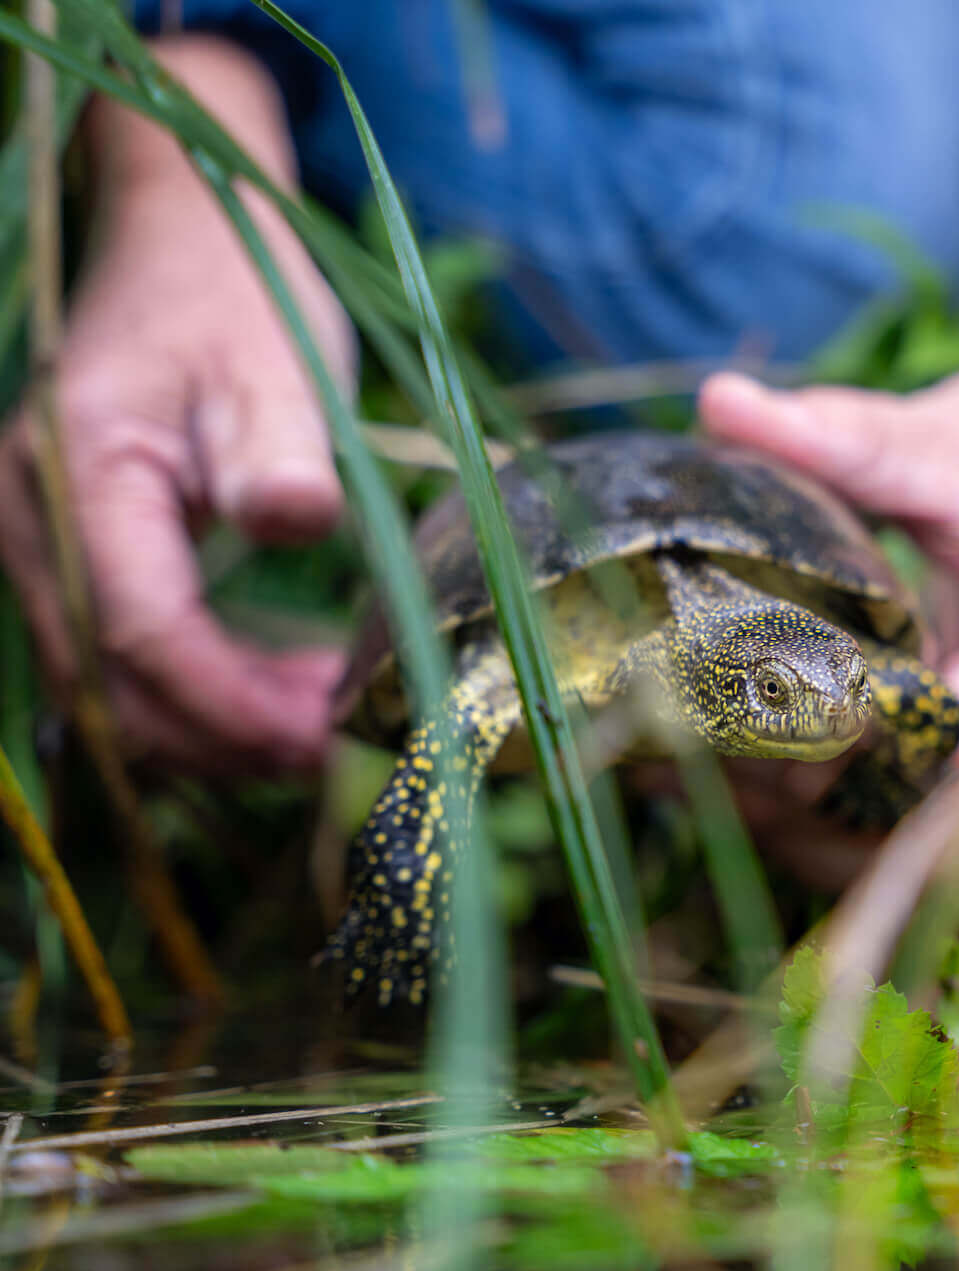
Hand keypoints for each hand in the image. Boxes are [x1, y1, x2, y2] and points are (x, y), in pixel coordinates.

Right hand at [0, 38, 348, 770]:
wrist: (185, 243)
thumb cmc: (237, 298)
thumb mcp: (278, 365)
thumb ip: (281, 449)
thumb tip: (295, 520)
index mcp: (78, 472)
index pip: (138, 629)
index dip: (226, 704)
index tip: (319, 741)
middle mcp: (31, 520)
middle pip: (110, 680)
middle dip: (222, 737)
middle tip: (337, 750)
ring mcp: (42, 543)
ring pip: (109, 681)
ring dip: (214, 724)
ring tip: (326, 720)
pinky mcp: (74, 555)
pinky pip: (120, 651)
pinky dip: (199, 689)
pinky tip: (285, 689)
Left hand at [699, 262, 958, 766]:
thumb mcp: (952, 441)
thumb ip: (846, 440)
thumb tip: (721, 405)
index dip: (861, 738)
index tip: (761, 717)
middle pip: (936, 796)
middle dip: (824, 787)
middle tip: (704, 753)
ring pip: (921, 806)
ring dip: (823, 798)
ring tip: (704, 765)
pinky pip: (916, 783)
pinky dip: (841, 775)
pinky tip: (750, 757)